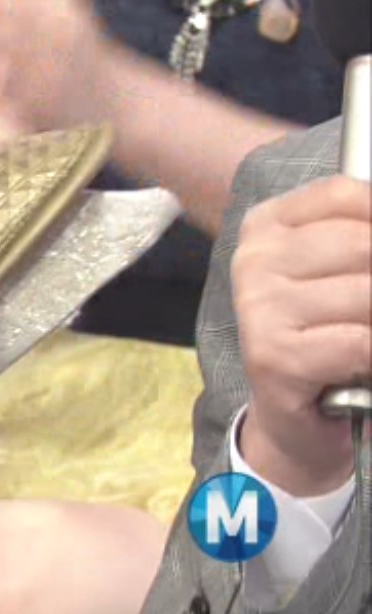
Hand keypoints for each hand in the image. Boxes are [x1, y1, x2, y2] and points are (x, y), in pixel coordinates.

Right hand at [232, 175, 371, 496]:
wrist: (298, 419)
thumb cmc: (330, 337)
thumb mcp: (344, 274)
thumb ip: (363, 239)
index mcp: (266, 226)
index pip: (345, 194)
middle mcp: (252, 259)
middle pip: (362, 242)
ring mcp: (257, 306)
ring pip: (367, 294)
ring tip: (366, 336)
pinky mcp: (272, 354)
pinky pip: (360, 342)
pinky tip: (366, 367)